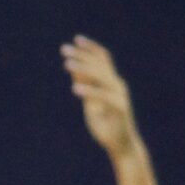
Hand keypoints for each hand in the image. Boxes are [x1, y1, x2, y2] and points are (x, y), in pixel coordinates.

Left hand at [62, 35, 140, 161]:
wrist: (120, 145)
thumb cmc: (105, 124)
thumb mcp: (90, 102)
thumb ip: (85, 85)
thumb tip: (74, 68)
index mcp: (111, 82)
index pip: (102, 59)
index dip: (90, 48)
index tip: (76, 39)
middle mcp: (117, 85)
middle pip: (99, 64)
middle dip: (81, 55)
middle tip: (64, 49)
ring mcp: (119, 95)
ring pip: (101, 77)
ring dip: (83, 69)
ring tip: (66, 64)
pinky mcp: (120, 107)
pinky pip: (103, 96)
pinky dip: (89, 91)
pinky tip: (74, 88)